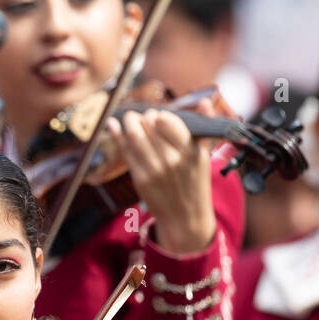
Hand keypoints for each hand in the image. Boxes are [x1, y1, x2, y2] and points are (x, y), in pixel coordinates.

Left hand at [107, 103, 215, 253]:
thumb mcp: (204, 156)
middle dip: (143, 117)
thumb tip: (206, 101)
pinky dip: (117, 135)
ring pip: (134, 135)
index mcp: (190, 150)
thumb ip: (203, 128)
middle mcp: (172, 159)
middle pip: (148, 124)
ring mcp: (155, 170)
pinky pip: (125, 151)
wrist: (186, 218)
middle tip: (142, 118)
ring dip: (128, 121)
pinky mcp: (141, 179)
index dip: (159, 114)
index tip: (157, 117)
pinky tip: (113, 125)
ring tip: (129, 119)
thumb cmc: (194, 183)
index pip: (166, 119)